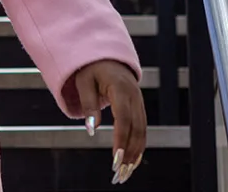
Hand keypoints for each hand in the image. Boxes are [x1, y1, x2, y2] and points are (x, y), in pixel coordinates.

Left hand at [73, 59, 147, 184]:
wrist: (106, 55)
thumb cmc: (91, 68)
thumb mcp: (84, 82)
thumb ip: (89, 105)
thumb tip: (91, 130)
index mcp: (121, 89)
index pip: (124, 119)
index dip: (121, 140)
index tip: (116, 158)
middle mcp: (134, 96)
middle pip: (137, 129)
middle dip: (130, 152)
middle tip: (121, 172)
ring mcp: (139, 102)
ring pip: (142, 131)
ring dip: (136, 153)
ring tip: (127, 172)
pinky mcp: (139, 107)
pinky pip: (142, 128)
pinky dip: (139, 145)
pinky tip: (134, 160)